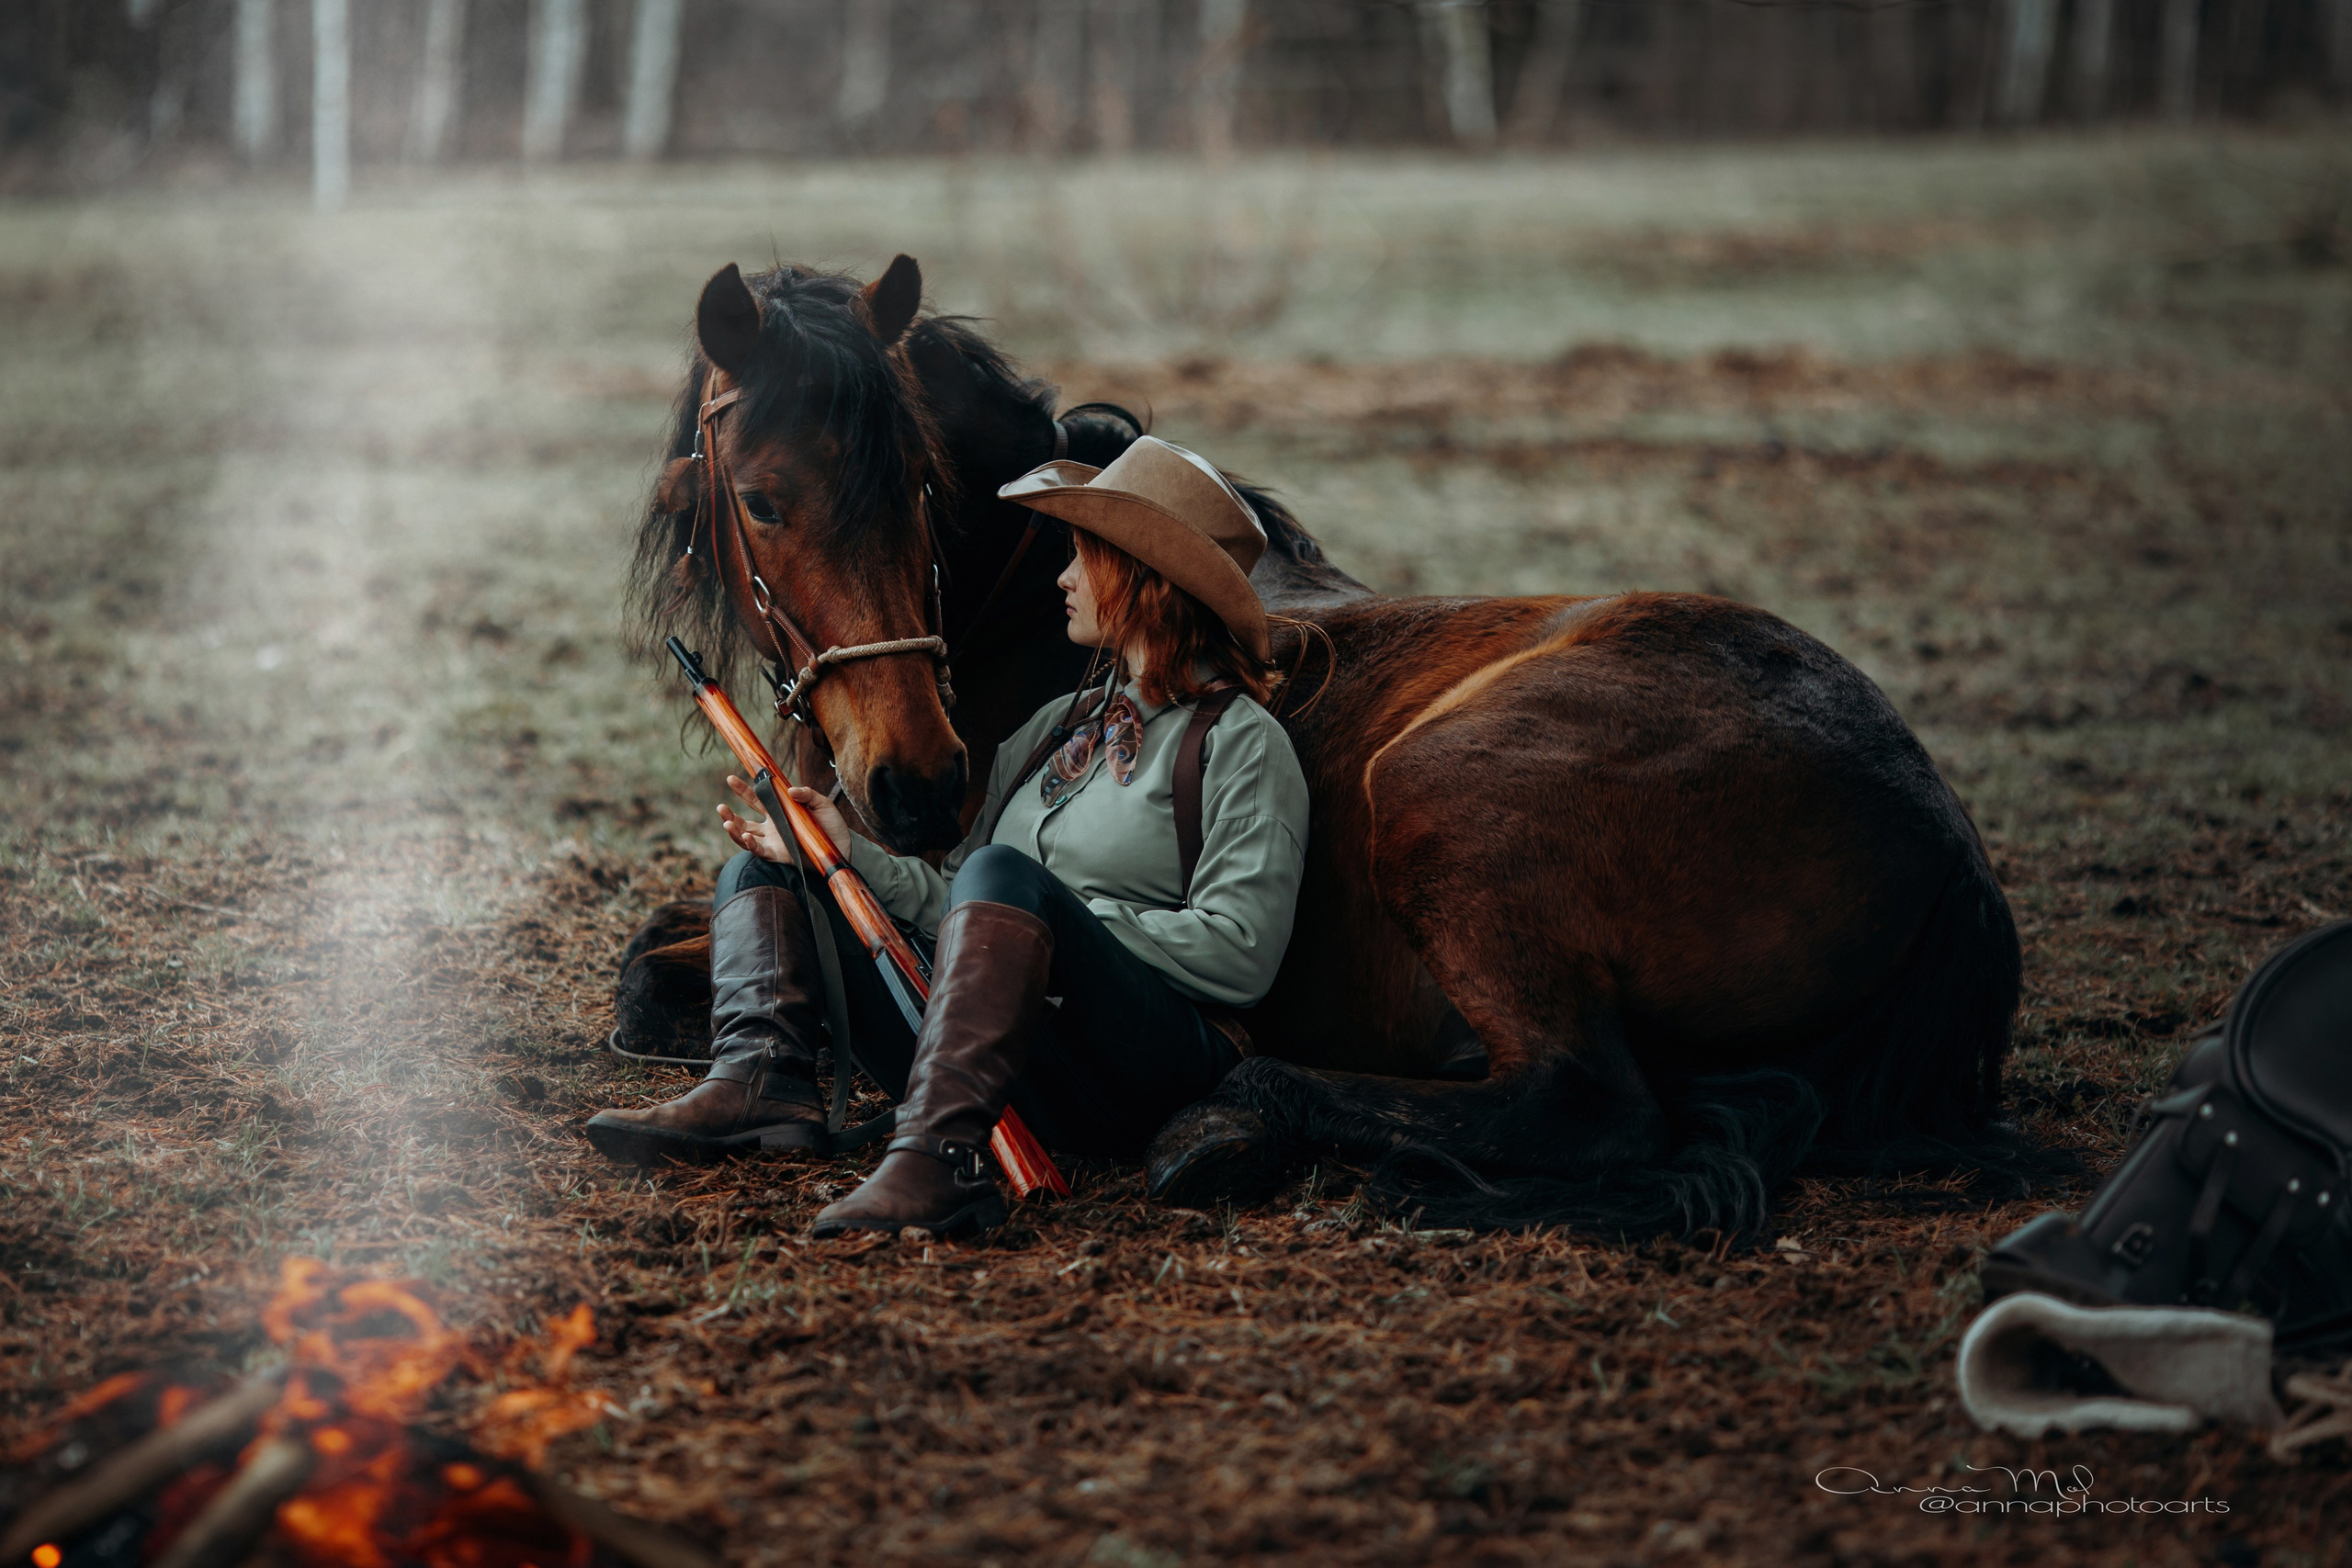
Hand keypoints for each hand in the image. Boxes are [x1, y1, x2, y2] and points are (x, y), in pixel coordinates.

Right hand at [716, 774, 853, 862]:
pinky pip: (760, 851)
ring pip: (746, 837)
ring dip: (734, 830)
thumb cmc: (831, 825)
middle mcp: (772, 827)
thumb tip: (790, 789)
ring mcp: (774, 842)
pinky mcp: (779, 855)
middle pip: (744, 819)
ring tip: (726, 822)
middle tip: (720, 806)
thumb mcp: (822, 804)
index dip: (743, 790)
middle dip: (729, 813)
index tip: (730, 779)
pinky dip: (751, 844)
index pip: (756, 800)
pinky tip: (746, 836)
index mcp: (779, 812)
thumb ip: (807, 794)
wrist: (841, 848)